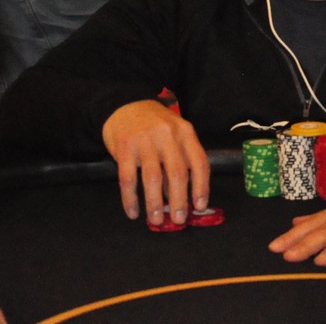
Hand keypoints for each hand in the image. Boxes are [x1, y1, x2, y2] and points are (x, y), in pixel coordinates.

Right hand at [101, 99, 209, 226]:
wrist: (124, 105)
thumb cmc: (154, 125)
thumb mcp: (174, 134)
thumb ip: (180, 159)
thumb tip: (182, 197)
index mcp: (185, 132)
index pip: (199, 162)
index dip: (201, 186)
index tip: (200, 206)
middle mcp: (168, 135)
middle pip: (177, 173)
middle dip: (179, 200)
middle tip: (179, 220)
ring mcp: (145, 140)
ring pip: (152, 178)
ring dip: (155, 203)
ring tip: (155, 220)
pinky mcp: (124, 147)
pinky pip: (128, 178)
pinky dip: (130, 199)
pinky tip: (133, 212)